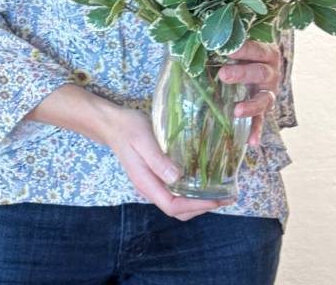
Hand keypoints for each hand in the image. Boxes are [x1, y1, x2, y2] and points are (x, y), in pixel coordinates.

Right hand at [104, 106, 233, 221]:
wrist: (111, 123)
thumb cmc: (127, 129)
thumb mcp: (143, 139)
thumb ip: (157, 160)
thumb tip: (177, 178)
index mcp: (146, 183)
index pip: (174, 206)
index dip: (197, 206)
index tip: (217, 198)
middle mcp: (150, 188)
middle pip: (178, 211)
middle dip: (202, 208)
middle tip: (224, 197)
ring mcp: (152, 183)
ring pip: (178, 203)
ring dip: (198, 202)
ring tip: (218, 191)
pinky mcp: (155, 176)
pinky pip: (175, 192)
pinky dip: (191, 192)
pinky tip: (201, 180)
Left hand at [217, 40, 281, 145]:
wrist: (261, 61)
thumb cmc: (242, 49)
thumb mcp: (236, 42)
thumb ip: (221, 40)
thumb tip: (192, 32)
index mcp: (266, 52)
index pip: (256, 49)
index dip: (243, 49)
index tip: (227, 50)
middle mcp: (271, 71)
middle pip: (260, 73)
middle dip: (242, 74)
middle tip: (223, 75)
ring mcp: (269, 91)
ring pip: (264, 99)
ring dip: (251, 106)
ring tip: (237, 112)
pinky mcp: (265, 107)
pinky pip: (262, 120)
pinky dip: (256, 130)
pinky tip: (251, 142)